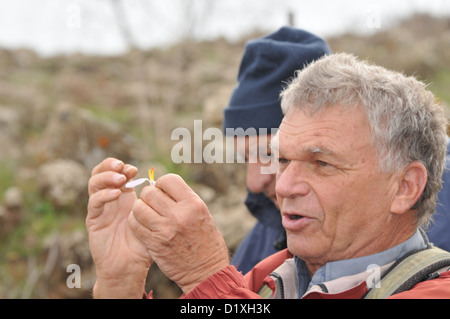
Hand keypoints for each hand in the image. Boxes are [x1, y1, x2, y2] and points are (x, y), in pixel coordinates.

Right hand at [86, 158, 151, 297]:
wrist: (130, 267)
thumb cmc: (144, 244)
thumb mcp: (153, 220)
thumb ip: (155, 204)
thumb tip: (161, 187)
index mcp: (124, 197)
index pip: (117, 173)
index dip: (123, 168)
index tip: (133, 169)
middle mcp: (110, 200)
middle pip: (101, 173)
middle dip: (110, 166)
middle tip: (122, 166)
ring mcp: (100, 209)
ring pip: (94, 184)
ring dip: (105, 177)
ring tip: (120, 178)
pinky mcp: (94, 221)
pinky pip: (94, 203)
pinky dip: (103, 195)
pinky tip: (116, 194)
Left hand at [128, 174, 229, 293]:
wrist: (206, 271)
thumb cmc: (205, 240)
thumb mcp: (202, 214)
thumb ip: (183, 199)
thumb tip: (161, 186)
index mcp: (193, 204)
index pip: (168, 180)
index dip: (162, 183)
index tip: (163, 191)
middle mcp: (179, 215)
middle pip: (150, 192)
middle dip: (149, 196)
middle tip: (153, 204)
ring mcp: (165, 230)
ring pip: (138, 207)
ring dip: (140, 209)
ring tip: (146, 214)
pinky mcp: (154, 244)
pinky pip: (135, 225)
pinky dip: (136, 222)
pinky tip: (143, 225)